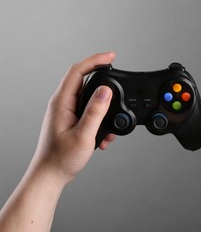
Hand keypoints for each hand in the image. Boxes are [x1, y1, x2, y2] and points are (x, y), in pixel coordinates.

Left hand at [31, 52, 116, 186]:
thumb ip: (95, 112)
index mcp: (62, 102)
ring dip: (104, 104)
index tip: (112, 56)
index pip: (78, 71)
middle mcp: (63, 103)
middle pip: (84, 79)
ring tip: (113, 119)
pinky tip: (105, 134)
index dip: (95, 60)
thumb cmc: (61, 158)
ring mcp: (67, 111)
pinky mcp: (72, 119)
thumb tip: (106, 90)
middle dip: (103, 76)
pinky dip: (101, 117)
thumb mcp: (83, 135)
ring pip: (89, 96)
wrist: (51, 175)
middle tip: (118, 73)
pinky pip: (89, 109)